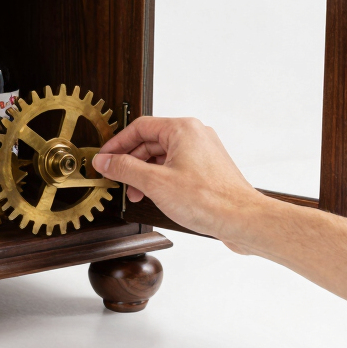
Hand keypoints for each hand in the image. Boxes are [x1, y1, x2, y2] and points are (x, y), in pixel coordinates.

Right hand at [92, 116, 262, 241]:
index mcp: (183, 129)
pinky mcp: (208, 169)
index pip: (139, 127)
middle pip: (150, 142)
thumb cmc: (208, 200)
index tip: (104, 158)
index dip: (117, 143)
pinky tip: (154, 196)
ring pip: (163, 156)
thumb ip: (125, 168)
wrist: (242, 220)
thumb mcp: (155, 183)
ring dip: (145, 174)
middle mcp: (195, 135)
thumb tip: (105, 161)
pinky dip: (161, 179)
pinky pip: (176, 167)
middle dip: (130, 162)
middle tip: (116, 178)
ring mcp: (203, 152)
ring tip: (135, 193)